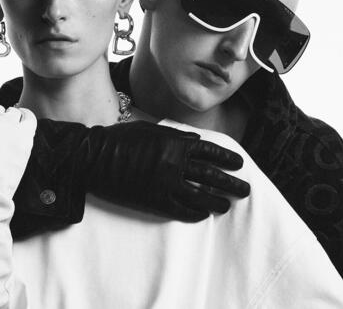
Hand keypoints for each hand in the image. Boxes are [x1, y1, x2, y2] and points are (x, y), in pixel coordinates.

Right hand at [78, 121, 249, 221]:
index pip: (209, 150)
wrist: (96, 157)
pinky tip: (204, 214)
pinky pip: (182, 210)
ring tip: (228, 205)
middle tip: (246, 190)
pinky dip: (195, 212)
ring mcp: (166, 183)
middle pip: (211, 175)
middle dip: (232, 183)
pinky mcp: (155, 200)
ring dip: (218, 201)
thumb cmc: (121, 139)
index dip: (227, 157)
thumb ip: (175, 134)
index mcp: (175, 143)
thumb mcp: (150, 129)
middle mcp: (175, 163)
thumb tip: (196, 139)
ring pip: (200, 195)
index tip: (240, 164)